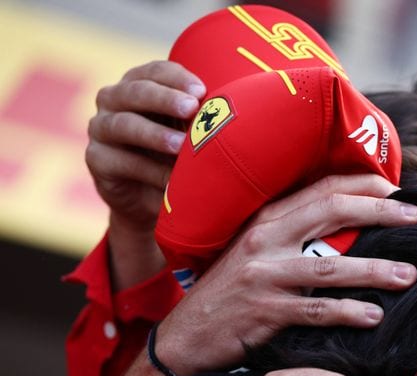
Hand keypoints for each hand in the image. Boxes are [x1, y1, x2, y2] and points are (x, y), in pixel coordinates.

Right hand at [86, 61, 205, 289]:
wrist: (153, 201)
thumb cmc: (181, 158)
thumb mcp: (194, 135)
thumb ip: (207, 120)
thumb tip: (256, 113)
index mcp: (140, 84)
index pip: (155, 70)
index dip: (176, 77)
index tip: (202, 90)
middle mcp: (114, 100)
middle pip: (134, 91)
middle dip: (164, 98)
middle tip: (192, 107)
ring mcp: (101, 129)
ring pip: (123, 124)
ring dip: (154, 135)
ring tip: (180, 146)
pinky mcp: (97, 160)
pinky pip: (120, 161)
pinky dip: (147, 170)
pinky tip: (168, 180)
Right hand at [154, 174, 416, 375]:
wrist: (186, 336)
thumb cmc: (232, 291)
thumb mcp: (257, 250)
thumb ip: (296, 233)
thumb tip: (353, 224)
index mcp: (267, 219)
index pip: (323, 189)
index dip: (365, 185)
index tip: (402, 188)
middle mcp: (265, 239)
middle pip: (331, 213)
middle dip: (380, 212)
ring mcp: (265, 276)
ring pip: (330, 266)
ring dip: (375, 270)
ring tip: (410, 275)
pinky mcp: (265, 312)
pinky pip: (316, 310)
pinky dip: (349, 312)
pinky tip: (375, 315)